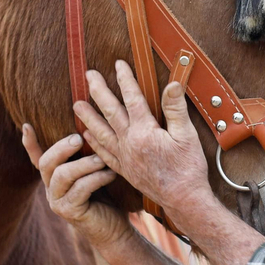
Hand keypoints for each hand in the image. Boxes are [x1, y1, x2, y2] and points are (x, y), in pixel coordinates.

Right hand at [21, 125, 131, 248]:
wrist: (115, 230)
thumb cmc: (108, 198)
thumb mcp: (96, 172)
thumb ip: (87, 156)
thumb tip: (91, 129)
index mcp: (54, 178)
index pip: (36, 159)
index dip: (30, 143)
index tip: (26, 125)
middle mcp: (51, 189)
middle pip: (46, 163)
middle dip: (61, 148)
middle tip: (79, 138)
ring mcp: (58, 202)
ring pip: (62, 175)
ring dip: (84, 164)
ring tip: (102, 160)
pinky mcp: (70, 212)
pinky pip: (79, 189)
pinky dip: (96, 178)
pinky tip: (111, 174)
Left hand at [76, 61, 212, 224]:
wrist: (183, 200)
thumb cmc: (188, 168)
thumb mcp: (187, 135)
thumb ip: (176, 109)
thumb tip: (172, 84)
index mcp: (144, 131)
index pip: (132, 98)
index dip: (125, 79)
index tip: (118, 63)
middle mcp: (129, 143)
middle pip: (110, 111)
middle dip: (99, 91)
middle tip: (88, 75)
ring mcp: (124, 157)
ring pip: (101, 132)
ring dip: (88, 116)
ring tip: (76, 104)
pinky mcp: (125, 170)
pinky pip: (104, 154)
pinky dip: (94, 143)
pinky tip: (87, 136)